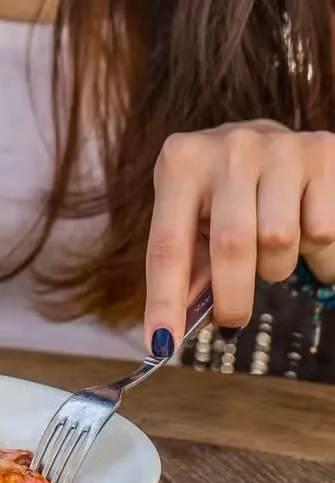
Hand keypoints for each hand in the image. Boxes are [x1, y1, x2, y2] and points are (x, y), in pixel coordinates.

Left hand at [144, 121, 334, 355]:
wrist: (266, 139)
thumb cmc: (217, 191)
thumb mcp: (188, 216)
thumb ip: (185, 268)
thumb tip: (173, 331)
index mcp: (180, 164)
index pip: (168, 245)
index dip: (165, 300)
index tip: (163, 343)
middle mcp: (229, 148)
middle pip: (232, 246)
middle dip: (233, 298)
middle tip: (232, 320)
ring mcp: (279, 147)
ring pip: (281, 241)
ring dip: (275, 267)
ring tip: (268, 255)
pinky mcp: (324, 152)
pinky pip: (323, 231)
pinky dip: (316, 254)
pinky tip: (303, 236)